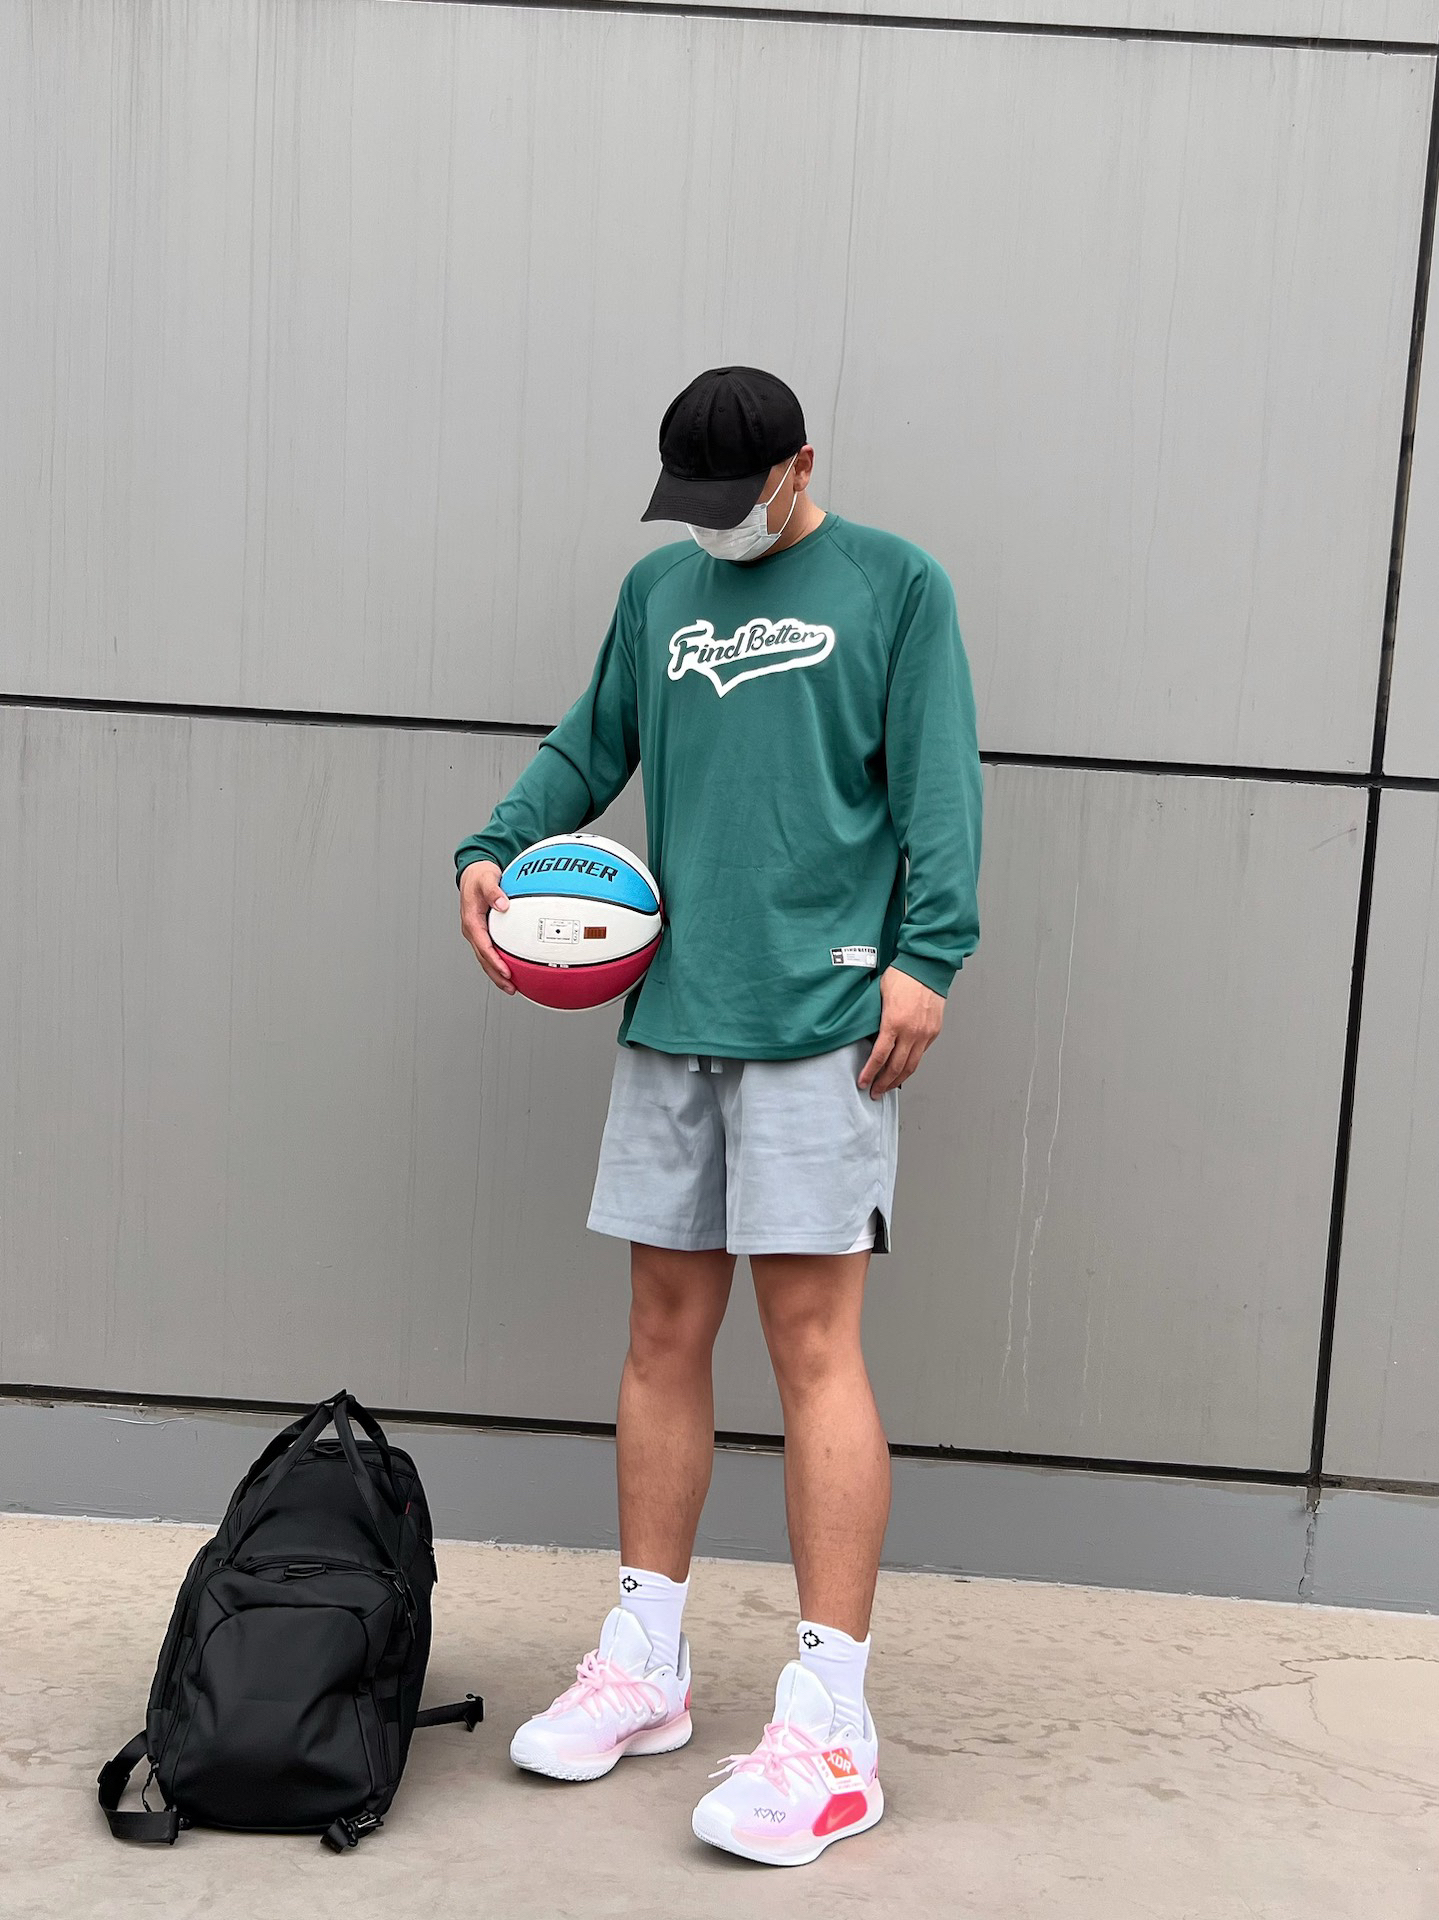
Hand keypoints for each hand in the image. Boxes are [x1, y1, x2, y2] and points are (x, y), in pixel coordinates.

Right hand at [458, 861, 516, 994]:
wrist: (474, 873)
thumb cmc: (480, 877)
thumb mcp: (487, 880)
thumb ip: (494, 892)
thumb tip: (503, 904)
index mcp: (471, 921)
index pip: (483, 946)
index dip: (494, 961)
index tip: (506, 971)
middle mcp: (473, 930)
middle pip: (484, 959)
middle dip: (496, 975)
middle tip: (511, 988)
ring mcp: (478, 933)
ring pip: (486, 958)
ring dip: (497, 973)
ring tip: (512, 987)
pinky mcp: (484, 932)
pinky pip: (491, 951)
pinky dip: (500, 962)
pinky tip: (512, 969)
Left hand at [858, 967, 944, 1097]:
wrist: (926, 967)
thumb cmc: (901, 976)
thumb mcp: (879, 997)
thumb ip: (875, 1019)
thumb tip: (866, 1036)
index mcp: (894, 1023)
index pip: (879, 1056)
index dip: (870, 1073)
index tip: (863, 1082)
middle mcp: (911, 1032)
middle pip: (896, 1067)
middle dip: (883, 1083)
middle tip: (874, 1092)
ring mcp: (925, 1033)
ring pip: (911, 1066)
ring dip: (898, 1079)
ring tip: (887, 1088)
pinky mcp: (934, 1032)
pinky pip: (921, 1054)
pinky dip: (911, 1065)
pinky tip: (903, 1069)